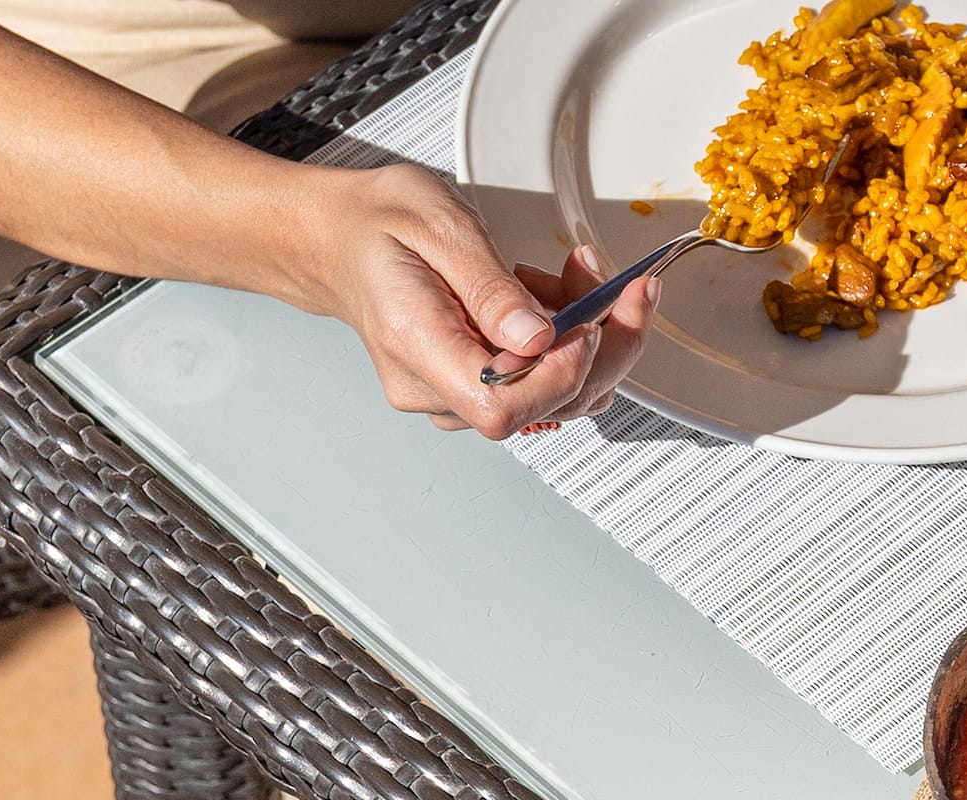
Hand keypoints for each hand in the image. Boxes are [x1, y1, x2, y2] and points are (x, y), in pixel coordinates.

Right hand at [303, 164, 658, 437]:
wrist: (340, 240)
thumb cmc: (380, 225)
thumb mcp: (439, 226)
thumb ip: (490, 289)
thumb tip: (540, 339)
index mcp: (415, 346)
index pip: (499, 405)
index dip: (559, 374)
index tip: (590, 322)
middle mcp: (432, 388)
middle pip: (538, 408)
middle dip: (600, 347)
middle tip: (626, 287)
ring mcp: (451, 396)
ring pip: (550, 399)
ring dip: (590, 341)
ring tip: (580, 276)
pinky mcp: (471, 389)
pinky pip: (538, 385)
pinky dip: (568, 343)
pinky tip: (558, 297)